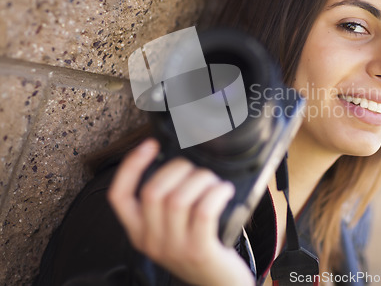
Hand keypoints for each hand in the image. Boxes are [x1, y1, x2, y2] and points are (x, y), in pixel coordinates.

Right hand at [108, 139, 254, 285]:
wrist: (220, 284)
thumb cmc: (199, 248)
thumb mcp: (172, 228)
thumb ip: (167, 203)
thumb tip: (176, 161)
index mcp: (139, 232)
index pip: (119, 196)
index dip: (131, 166)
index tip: (150, 145)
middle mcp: (151, 241)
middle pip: (152, 191)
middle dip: (178, 169)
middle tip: (197, 170)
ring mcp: (174, 249)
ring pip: (178, 199)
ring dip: (201, 180)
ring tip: (214, 182)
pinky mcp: (199, 251)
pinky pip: (204, 211)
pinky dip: (216, 193)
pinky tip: (224, 190)